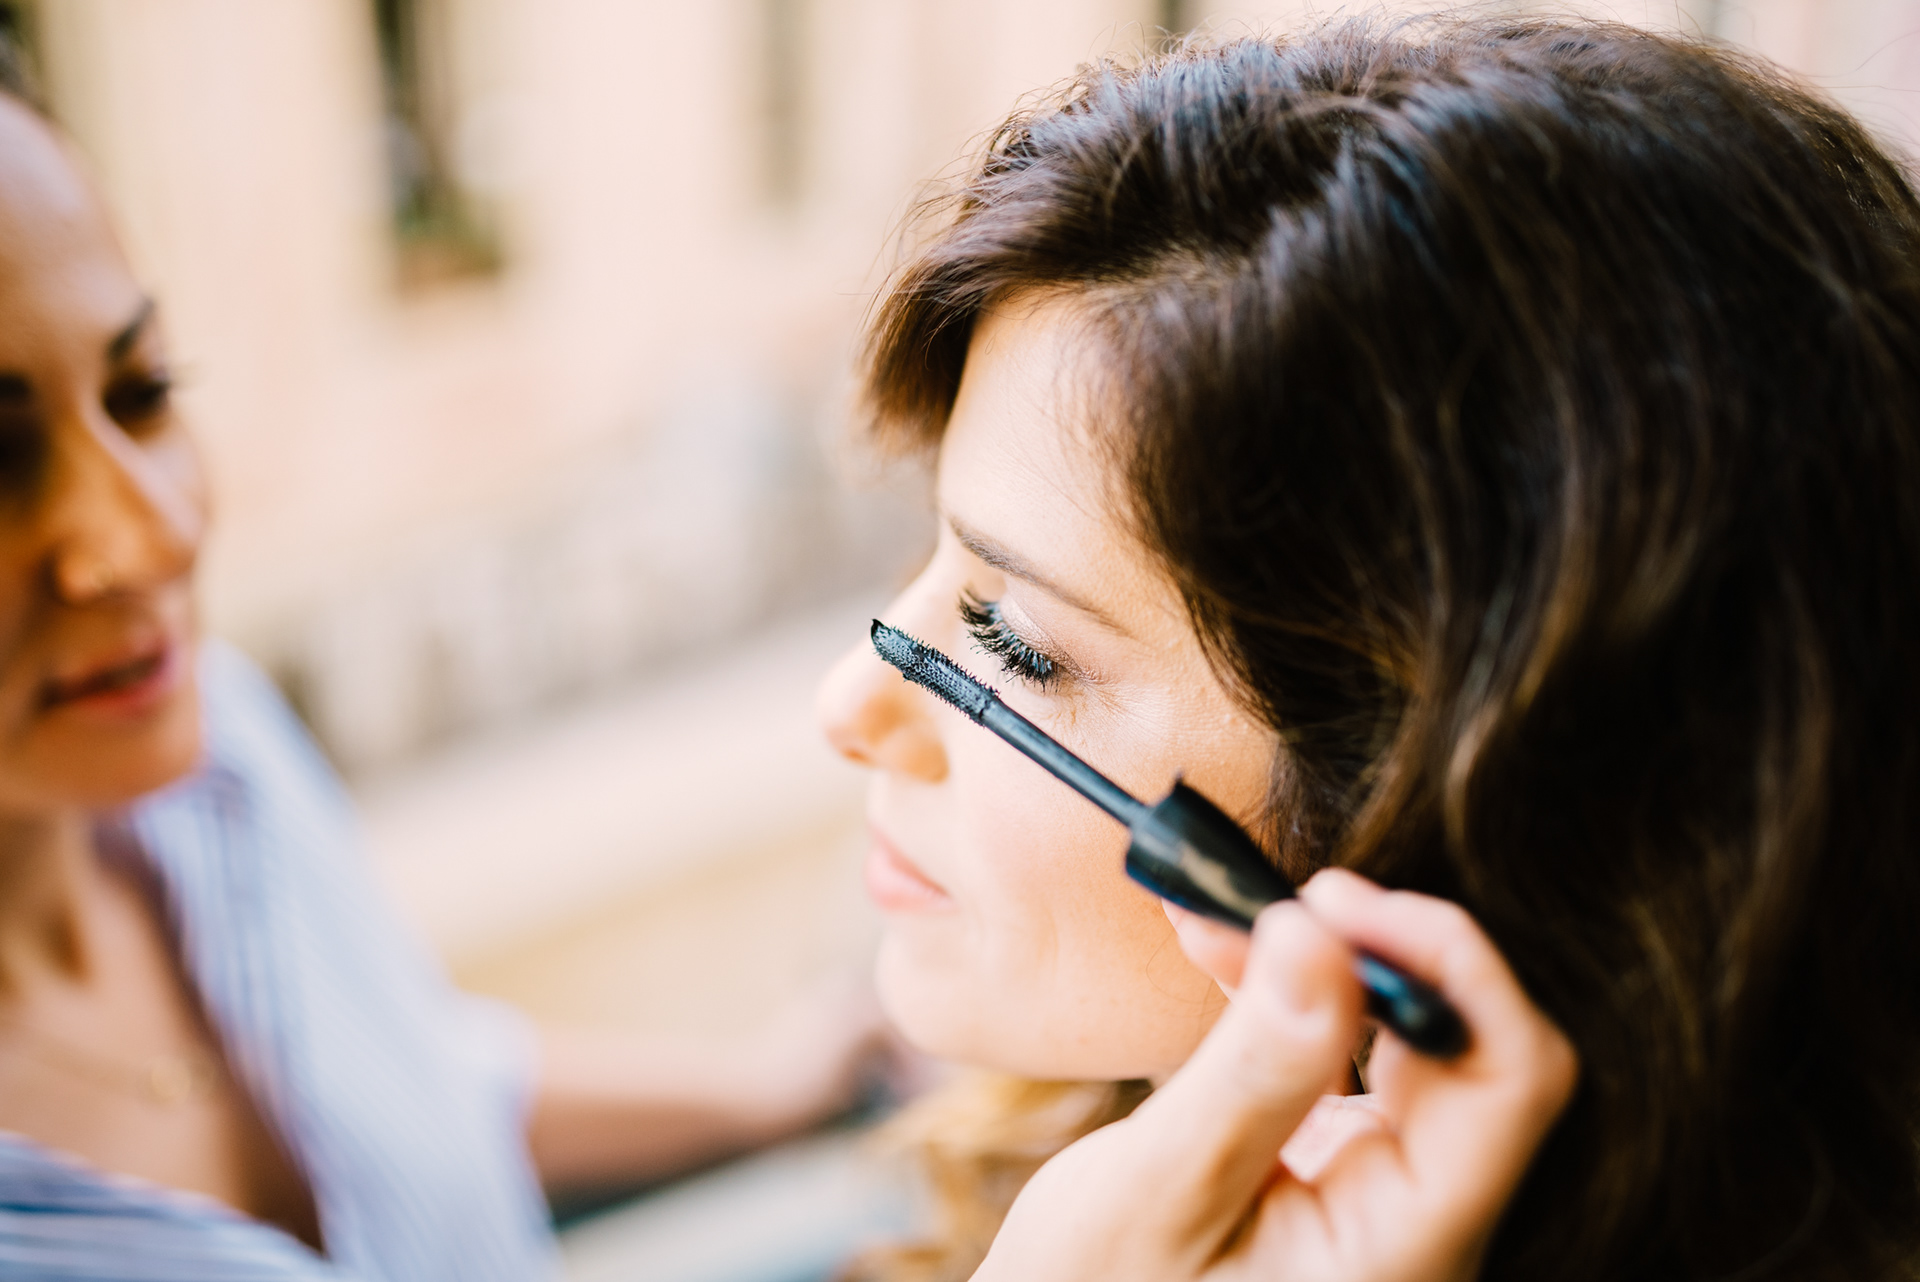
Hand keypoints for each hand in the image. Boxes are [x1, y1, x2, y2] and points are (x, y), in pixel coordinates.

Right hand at [973, 869, 1576, 1281]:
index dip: (1451, 964)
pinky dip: (1288, 1000)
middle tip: (1275, 897)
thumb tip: (1321, 932)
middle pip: (1469, 1045)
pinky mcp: (1341, 1172)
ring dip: (1319, 964)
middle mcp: (1422, 1223)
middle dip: (1372, 949)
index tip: (1336, 903)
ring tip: (1216, 917)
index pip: (1512, 1078)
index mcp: (1406, 1251)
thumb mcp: (1156, 1191)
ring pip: (1405, 1041)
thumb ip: (1255, 1070)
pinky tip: (1217, 954)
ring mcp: (1386, 1197)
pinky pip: (1347, 1061)